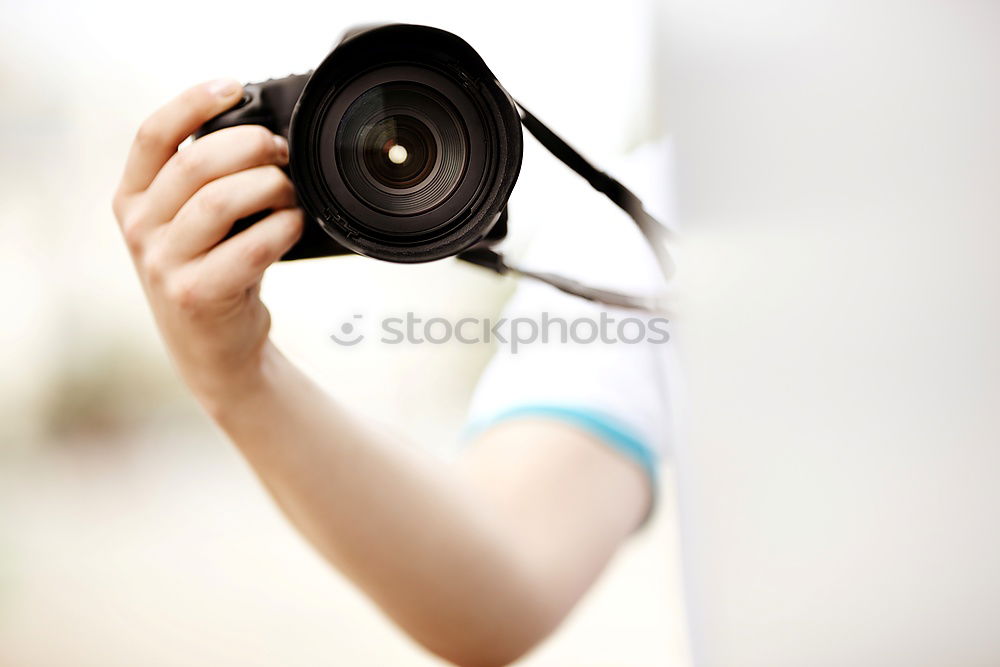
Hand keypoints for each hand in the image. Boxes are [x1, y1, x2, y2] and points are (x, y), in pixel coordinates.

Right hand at [112, 79, 302, 410]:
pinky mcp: (197, 295)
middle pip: (196, 163)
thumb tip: (265, 133)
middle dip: (251, 146)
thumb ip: (207, 182)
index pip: (153, 135)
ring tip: (290, 192)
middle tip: (282, 152)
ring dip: (271, 187)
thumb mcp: (192, 225)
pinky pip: (250, 246)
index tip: (234, 88)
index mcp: (132, 200)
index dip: (193, 102)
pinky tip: (295, 224)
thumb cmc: (214, 272)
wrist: (214, 350)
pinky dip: (284, 227)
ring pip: (221, 200)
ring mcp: (164, 264)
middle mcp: (139, 229)